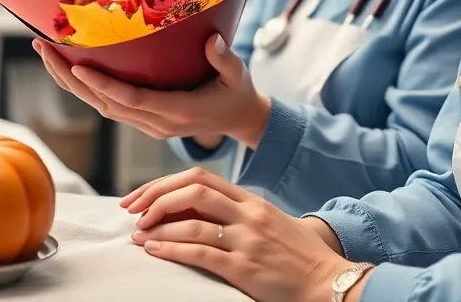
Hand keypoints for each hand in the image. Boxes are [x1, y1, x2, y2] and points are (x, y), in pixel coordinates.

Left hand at [33, 36, 271, 147]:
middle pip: (104, 104)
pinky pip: (108, 107)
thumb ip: (225, 59)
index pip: (132, 99)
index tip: (76, 64)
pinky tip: (67, 68)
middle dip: (70, 78)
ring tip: (45, 53)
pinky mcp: (144, 121)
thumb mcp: (238, 74)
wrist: (240, 121)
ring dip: (70, 83)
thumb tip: (212, 40)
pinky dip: (84, 89)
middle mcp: (157, 123)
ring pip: (101, 108)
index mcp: (178, 111)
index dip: (102, 84)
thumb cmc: (238, 92)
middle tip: (43, 48)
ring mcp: (148, 125)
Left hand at [127, 167, 354, 301]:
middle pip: (194, 188)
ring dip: (158, 225)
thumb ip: (241, 214)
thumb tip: (201, 212)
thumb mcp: (271, 223)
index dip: (166, 183)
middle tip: (132, 210)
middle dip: (156, 197)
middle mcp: (248, 214)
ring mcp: (247, 239)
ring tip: (138, 235)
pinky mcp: (245, 267)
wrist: (327, 282)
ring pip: (193, 219)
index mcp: (252, 201)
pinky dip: (172, 248)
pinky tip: (154, 250)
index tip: (142, 196)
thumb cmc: (299, 257)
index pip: (202, 178)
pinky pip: (201, 252)